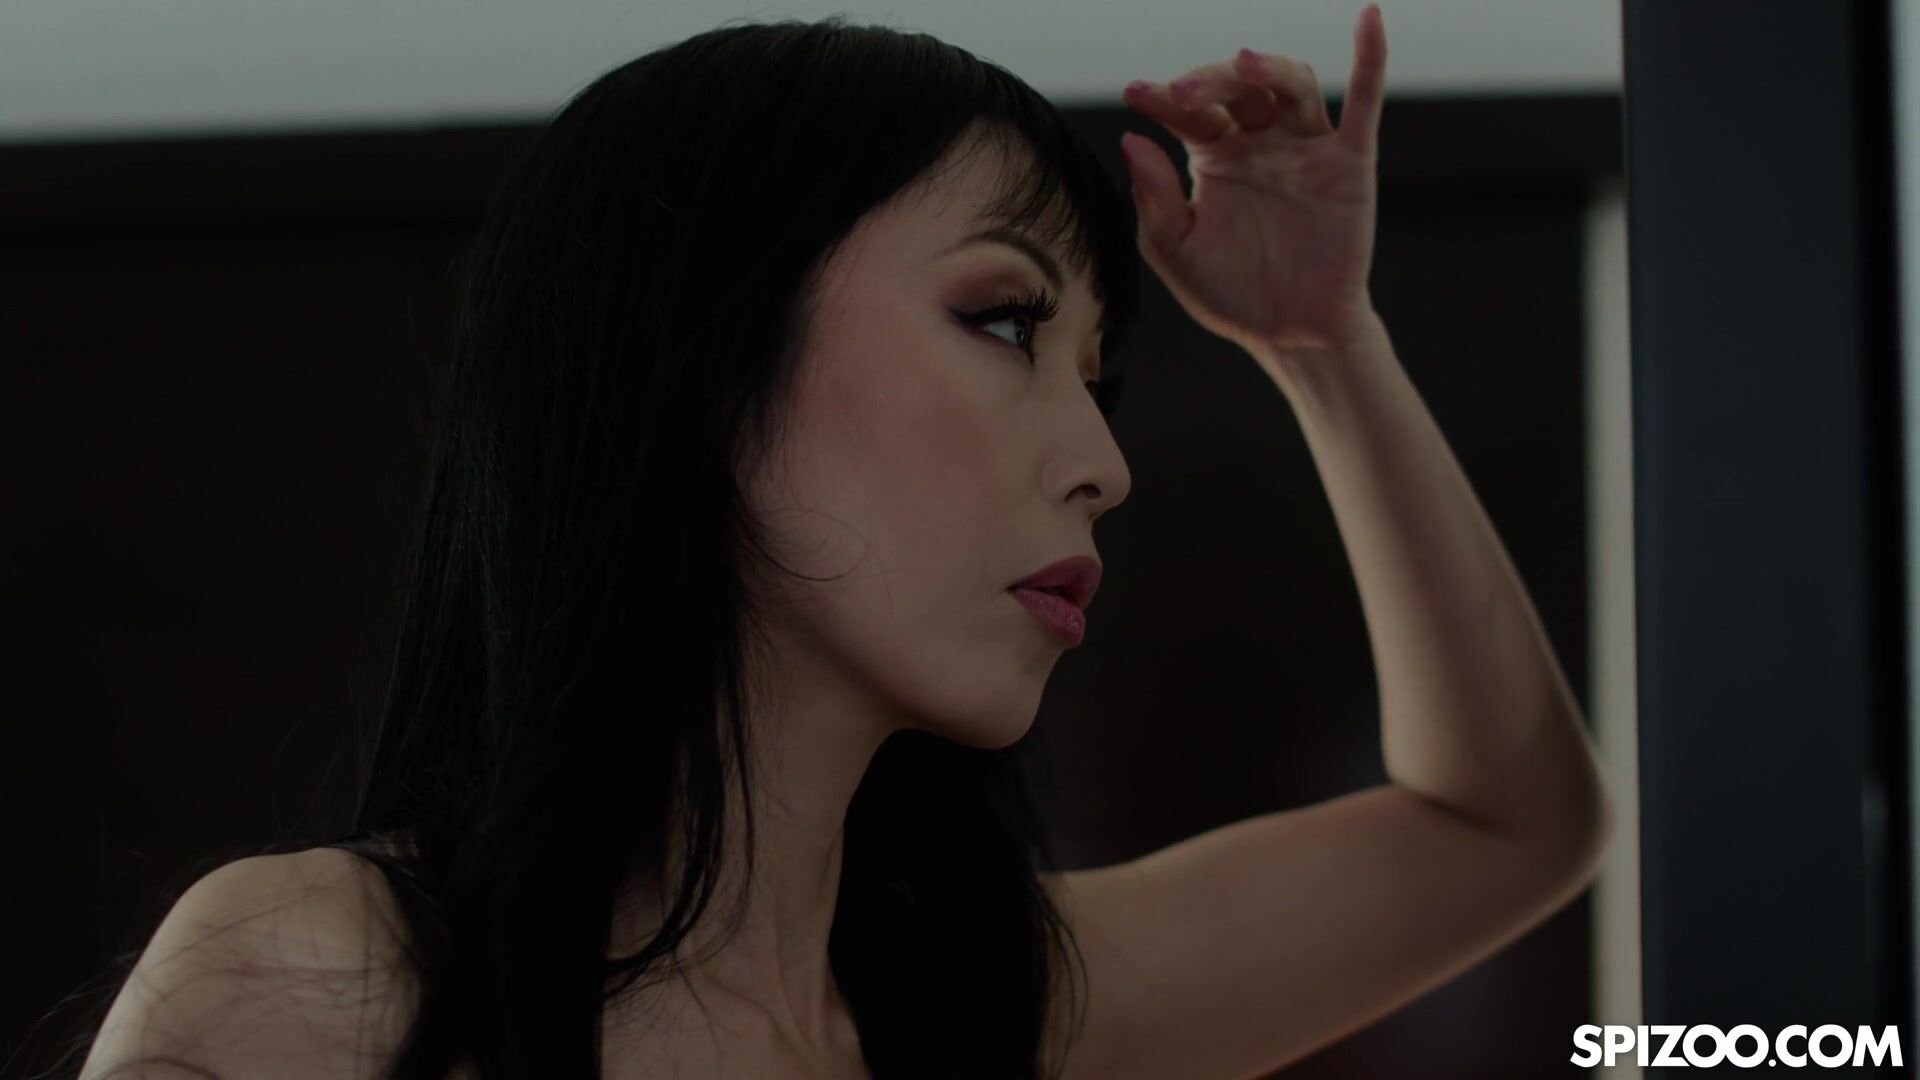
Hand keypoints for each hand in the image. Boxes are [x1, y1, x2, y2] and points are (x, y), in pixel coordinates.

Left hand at [1119, 4, 1387, 356]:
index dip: (1163, 97)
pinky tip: (1370, 19)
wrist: (1291, 335)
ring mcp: (1307, 148)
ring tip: (1243, 64)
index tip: (1137, 92)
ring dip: (1268, 68)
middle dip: (1209, 80)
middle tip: (1184, 89)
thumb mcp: (1177, 251)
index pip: (1189, 111)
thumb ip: (1153, 199)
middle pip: (1238, 88)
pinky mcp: (1350, 164)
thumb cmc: (1230, 294)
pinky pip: (1364, 105)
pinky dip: (1370, 59)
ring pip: (1291, 86)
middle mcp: (1261, 143)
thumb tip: (1131, 140)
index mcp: (1215, 157)